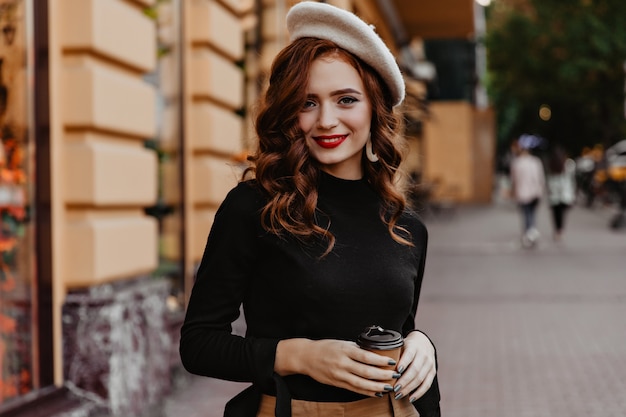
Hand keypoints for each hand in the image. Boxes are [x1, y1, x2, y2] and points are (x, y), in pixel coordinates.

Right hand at [275, 338, 400, 396]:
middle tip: (395, 376)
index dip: (380, 360)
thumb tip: (374, 351)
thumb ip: (356, 348)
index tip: (392, 362)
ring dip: (376, 386)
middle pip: (366, 372)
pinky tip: (376, 392)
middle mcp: (342, 363)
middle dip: (382, 375)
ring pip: (361, 383)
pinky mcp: (337, 383)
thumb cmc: (325, 347)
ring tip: (388, 387)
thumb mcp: (341, 342)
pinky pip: (354, 389)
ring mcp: (339, 375)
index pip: (366, 356)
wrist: (306, 357)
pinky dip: (366, 392)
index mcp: (345, 350)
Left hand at [392, 331, 435, 402]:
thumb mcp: (400, 345)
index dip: (403, 363)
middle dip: (404, 381)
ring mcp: (430, 364)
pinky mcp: (432, 372)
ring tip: (399, 395)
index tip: (396, 372)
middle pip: (415, 370)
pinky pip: (427, 384)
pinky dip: (419, 393)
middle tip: (394, 389)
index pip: (409, 355)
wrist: (423, 342)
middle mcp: (424, 355)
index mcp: (414, 346)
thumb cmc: (407, 346)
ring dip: (409, 388)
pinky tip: (411, 398)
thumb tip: (380, 366)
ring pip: (420, 379)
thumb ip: (393, 353)